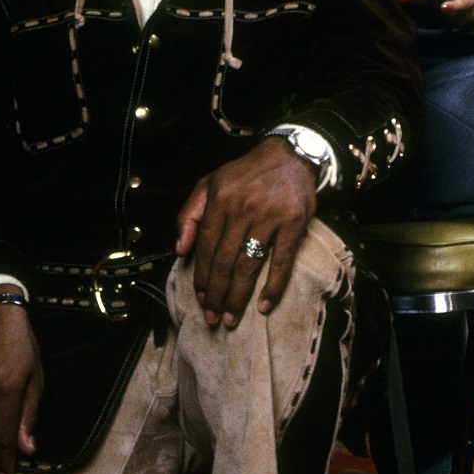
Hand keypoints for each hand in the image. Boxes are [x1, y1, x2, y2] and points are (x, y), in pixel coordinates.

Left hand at [175, 136, 316, 328]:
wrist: (289, 155)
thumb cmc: (246, 173)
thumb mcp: (210, 182)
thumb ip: (190, 214)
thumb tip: (180, 250)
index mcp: (220, 199)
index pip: (205, 246)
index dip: (201, 276)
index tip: (200, 297)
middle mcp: (242, 208)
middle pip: (224, 260)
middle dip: (216, 294)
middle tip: (212, 318)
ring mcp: (269, 216)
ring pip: (249, 264)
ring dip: (238, 296)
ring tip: (230, 318)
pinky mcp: (293, 223)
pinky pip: (281, 261)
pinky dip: (273, 286)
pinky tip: (264, 305)